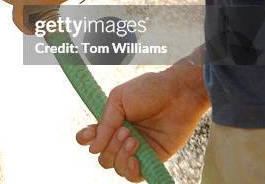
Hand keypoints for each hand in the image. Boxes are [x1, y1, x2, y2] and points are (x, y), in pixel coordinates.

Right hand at [75, 65, 209, 181]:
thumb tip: (93, 148)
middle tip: (126, 130)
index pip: (90, 137)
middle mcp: (121, 137)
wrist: (179, 93)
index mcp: (111, 121)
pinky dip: (130, 170)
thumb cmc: (149, 90)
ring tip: (134, 139)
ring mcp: (136, 149)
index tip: (89, 134)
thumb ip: (105, 122)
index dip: (85, 138)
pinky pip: (134, 176)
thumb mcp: (119, 98)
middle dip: (110, 146)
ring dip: (121, 155)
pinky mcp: (153, 158)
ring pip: (116, 167)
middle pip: (103, 156)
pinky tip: (135, 158)